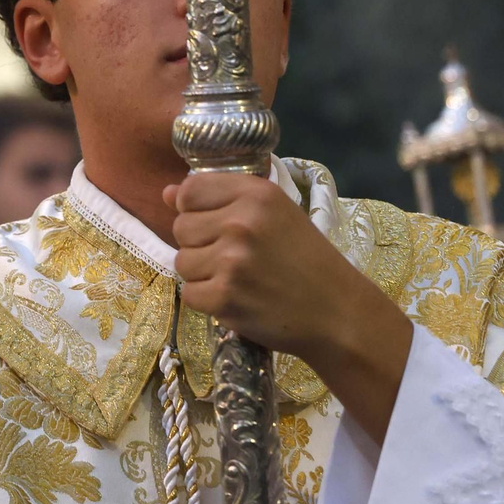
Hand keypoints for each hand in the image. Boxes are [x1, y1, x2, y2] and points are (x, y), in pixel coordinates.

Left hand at [163, 172, 412, 441]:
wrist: (336, 312)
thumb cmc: (305, 259)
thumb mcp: (273, 214)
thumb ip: (220, 199)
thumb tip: (167, 193)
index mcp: (254, 193)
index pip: (189, 191)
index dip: (196, 210)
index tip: (218, 225)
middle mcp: (240, 222)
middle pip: (181, 228)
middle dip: (200, 245)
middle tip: (237, 258)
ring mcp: (231, 261)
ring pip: (182, 262)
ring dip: (203, 275)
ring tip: (239, 279)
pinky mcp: (224, 297)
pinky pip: (189, 294)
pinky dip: (207, 301)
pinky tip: (236, 299)